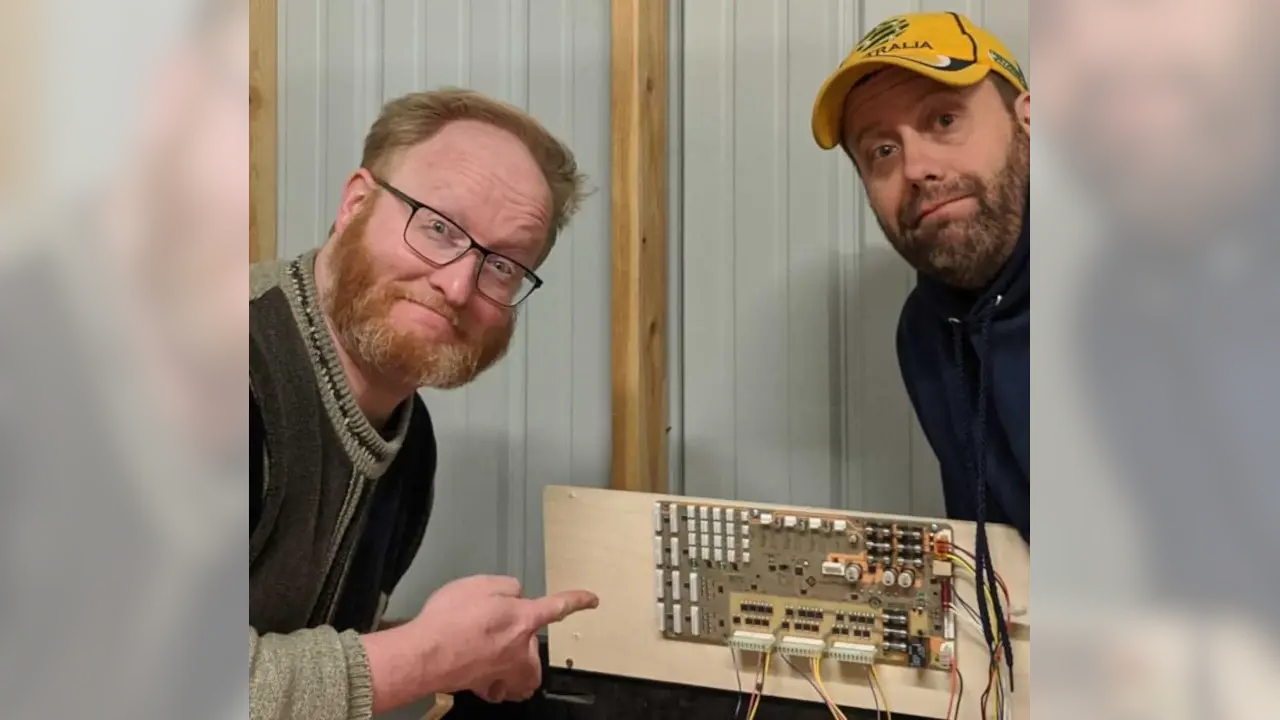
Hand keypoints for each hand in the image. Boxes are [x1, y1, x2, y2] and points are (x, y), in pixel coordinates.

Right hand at [409, 575, 597, 701]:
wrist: (424, 654)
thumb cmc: (449, 620)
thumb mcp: (481, 585)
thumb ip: (506, 587)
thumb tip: (515, 593)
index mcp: (522, 619)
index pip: (557, 607)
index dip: (576, 601)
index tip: (591, 600)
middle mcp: (516, 650)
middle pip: (536, 655)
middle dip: (529, 647)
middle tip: (512, 634)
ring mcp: (499, 672)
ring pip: (521, 678)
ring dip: (518, 671)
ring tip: (503, 660)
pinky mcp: (481, 685)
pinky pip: (496, 687)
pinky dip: (493, 683)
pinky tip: (480, 672)